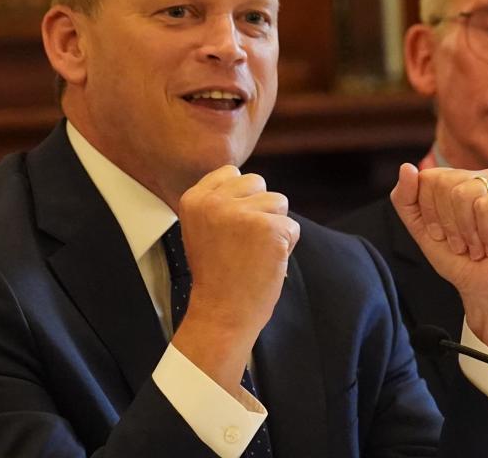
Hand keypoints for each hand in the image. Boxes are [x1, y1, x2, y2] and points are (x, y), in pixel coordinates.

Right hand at [169, 165, 299, 394]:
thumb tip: (252, 182)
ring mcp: (242, 214)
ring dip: (275, 226)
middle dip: (260, 209)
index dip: (241, 199)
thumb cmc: (217, 274)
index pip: (232, 173)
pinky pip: (292, 227)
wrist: (221, 314)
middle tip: (244, 243)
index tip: (232, 228)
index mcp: (194, 198)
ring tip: (254, 253)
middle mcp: (215, 201)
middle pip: (258, 183)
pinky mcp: (268, 228)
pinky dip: (286, 246)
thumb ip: (221, 202)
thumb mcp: (204, 228)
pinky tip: (266, 262)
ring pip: (278, 202)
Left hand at [390, 164, 487, 363]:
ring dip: (466, 232)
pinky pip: (486, 206)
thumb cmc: (457, 257)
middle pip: (445, 184)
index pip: (428, 177)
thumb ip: (405, 199)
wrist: (485, 288)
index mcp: (457, 178)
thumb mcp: (421, 228)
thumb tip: (406, 167)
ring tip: (477, 245)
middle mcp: (480, 176)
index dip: (430, 212)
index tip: (442, 234)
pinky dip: (485, 234)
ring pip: (464, 193)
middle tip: (462, 243)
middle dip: (448, 223)